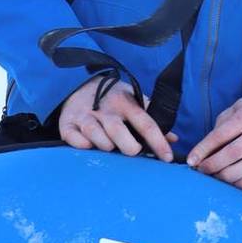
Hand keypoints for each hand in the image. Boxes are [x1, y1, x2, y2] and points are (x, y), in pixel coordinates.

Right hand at [57, 77, 174, 161]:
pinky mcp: (67, 124)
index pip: (145, 123)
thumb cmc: (112, 99)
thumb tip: (174, 139)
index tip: (167, 158)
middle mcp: (104, 108)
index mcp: (125, 102)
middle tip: (134, 152)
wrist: (78, 84)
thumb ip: (152, 119)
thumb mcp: (133, 101)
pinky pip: (75, 139)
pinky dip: (83, 145)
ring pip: (95, 135)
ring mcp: (84, 115)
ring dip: (105, 146)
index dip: (158, 141)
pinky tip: (89, 146)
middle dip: (128, 146)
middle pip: (117, 130)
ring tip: (110, 148)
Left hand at [186, 92, 241, 189]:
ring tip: (214, 175)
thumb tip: (203, 154)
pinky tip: (231, 181)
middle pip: (234, 154)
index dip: (204, 149)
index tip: (192, 159)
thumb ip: (219, 131)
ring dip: (226, 176)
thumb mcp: (233, 111)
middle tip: (202, 169)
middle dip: (213, 164)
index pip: (222, 135)